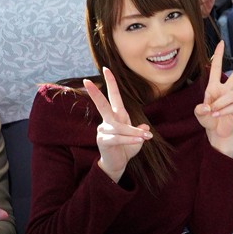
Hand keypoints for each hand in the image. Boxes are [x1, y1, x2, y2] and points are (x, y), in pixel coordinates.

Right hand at [83, 67, 152, 181]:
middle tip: (86, 81)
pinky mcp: (103, 140)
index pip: (113, 97)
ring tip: (146, 137)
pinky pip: (118, 138)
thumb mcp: (136, 139)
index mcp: (117, 116)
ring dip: (134, 132)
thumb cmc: (126, 149)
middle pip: (102, 104)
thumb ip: (139, 131)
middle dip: (95, 93)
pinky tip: (139, 140)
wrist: (117, 165)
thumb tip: (145, 126)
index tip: (106, 68)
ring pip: (120, 127)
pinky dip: (130, 139)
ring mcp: (103, 130)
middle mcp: (108, 121)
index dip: (111, 83)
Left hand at [195, 41, 232, 155]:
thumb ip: (200, 109)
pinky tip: (217, 115)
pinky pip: (232, 106)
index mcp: (215, 86)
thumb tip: (207, 106)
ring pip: (231, 94)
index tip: (221, 43)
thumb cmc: (208, 119)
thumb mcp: (200, 114)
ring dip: (220, 104)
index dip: (218, 55)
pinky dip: (222, 111)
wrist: (216, 132)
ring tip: (213, 112)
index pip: (217, 68)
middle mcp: (226, 89)